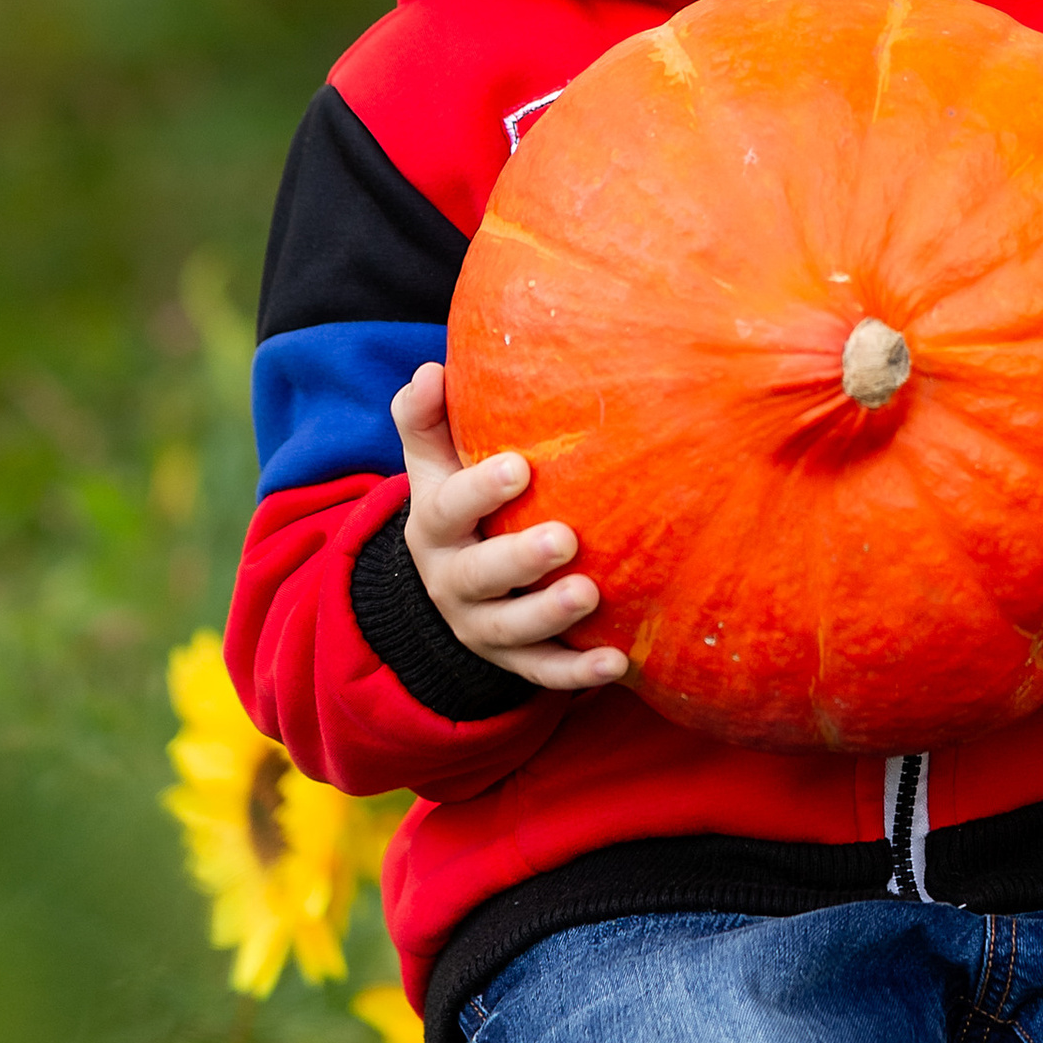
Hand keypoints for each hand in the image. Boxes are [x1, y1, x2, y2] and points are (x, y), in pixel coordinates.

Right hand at [391, 364, 628, 694]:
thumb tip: (431, 370)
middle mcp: (453, 579)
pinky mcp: (511, 659)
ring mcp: (481, 625)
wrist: (441, 583)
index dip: (480, 490)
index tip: (520, 466)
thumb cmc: (453, 499)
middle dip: (521, 558)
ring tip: (591, 594)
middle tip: (566, 538)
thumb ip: (425, 417)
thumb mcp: (431, 461)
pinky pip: (542, 672)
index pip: (450, 507)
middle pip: (481, 574)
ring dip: (550, 616)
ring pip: (512, 629)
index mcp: (433, 525)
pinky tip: (616, 663)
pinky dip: (576, 672)